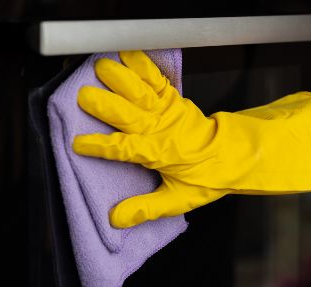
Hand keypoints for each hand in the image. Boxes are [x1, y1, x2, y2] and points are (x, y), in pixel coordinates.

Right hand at [73, 51, 310, 227]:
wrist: (232, 155)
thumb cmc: (204, 177)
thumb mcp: (177, 199)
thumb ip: (146, 208)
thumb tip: (116, 219)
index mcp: (159, 153)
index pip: (125, 150)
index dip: (101, 146)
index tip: (78, 143)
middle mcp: (160, 129)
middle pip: (128, 115)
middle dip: (105, 105)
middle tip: (83, 95)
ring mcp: (167, 110)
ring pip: (141, 91)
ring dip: (121, 78)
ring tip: (100, 66)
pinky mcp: (173, 98)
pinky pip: (156, 79)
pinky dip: (142, 64)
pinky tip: (127, 52)